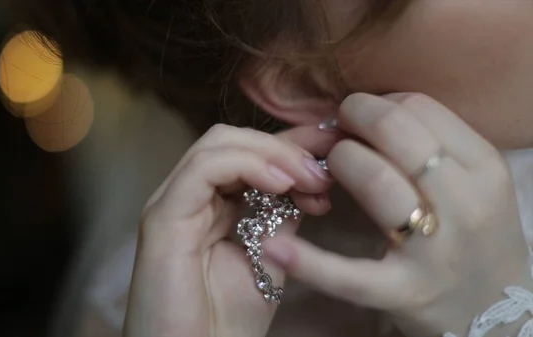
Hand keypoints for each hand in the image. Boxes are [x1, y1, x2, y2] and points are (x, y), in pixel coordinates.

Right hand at [124, 125, 336, 336]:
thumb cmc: (226, 322)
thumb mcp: (269, 259)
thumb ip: (281, 220)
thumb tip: (306, 187)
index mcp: (207, 205)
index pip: (246, 154)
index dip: (290, 147)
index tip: (334, 155)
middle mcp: (186, 196)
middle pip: (232, 139)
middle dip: (285, 146)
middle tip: (324, 170)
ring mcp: (170, 203)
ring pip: (217, 144)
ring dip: (271, 153)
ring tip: (309, 178)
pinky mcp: (162, 216)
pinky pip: (204, 169)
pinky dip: (247, 165)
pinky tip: (282, 184)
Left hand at [263, 93, 529, 336]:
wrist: (495, 309)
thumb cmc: (473, 232)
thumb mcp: (470, 180)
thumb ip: (428, 142)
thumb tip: (368, 109)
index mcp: (482, 165)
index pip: (417, 107)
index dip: (377, 104)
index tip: (360, 119)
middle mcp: (466, 203)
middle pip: (395, 131)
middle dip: (352, 120)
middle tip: (336, 132)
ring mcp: (435, 251)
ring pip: (375, 180)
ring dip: (336, 163)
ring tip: (323, 173)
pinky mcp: (403, 292)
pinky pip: (349, 275)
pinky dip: (308, 261)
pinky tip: (275, 244)